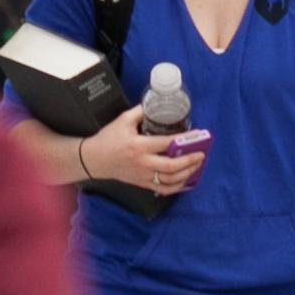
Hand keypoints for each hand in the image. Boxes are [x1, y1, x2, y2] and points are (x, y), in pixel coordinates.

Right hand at [77, 105, 204, 196]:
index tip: (196, 135)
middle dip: (190, 161)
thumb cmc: (108, 139)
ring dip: (186, 174)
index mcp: (139, 145)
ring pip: (169, 180)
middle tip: (201, 154)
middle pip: (171, 166)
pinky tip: (185, 181)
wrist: (94, 159)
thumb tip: (155, 105)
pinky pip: (162, 189)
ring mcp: (143, 175)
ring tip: (196, 165)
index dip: (183, 139)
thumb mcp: (123, 120)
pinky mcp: (141, 183)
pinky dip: (176, 187)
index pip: (166, 143)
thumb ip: (140, 112)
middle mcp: (142, 162)